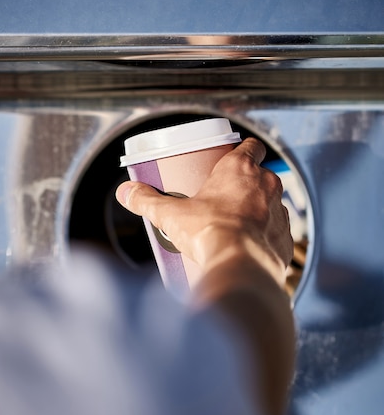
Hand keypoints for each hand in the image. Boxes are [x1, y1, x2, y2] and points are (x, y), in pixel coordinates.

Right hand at [116, 137, 294, 414]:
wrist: (240, 268)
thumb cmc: (210, 234)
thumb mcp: (171, 215)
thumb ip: (147, 200)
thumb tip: (127, 192)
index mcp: (240, 169)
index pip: (252, 146)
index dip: (244, 150)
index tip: (232, 159)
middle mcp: (267, 185)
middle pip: (261, 175)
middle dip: (246, 184)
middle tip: (224, 197)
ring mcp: (280, 211)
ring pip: (272, 203)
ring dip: (258, 210)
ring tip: (235, 225)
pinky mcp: (287, 238)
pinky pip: (278, 231)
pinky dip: (266, 236)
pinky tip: (249, 246)